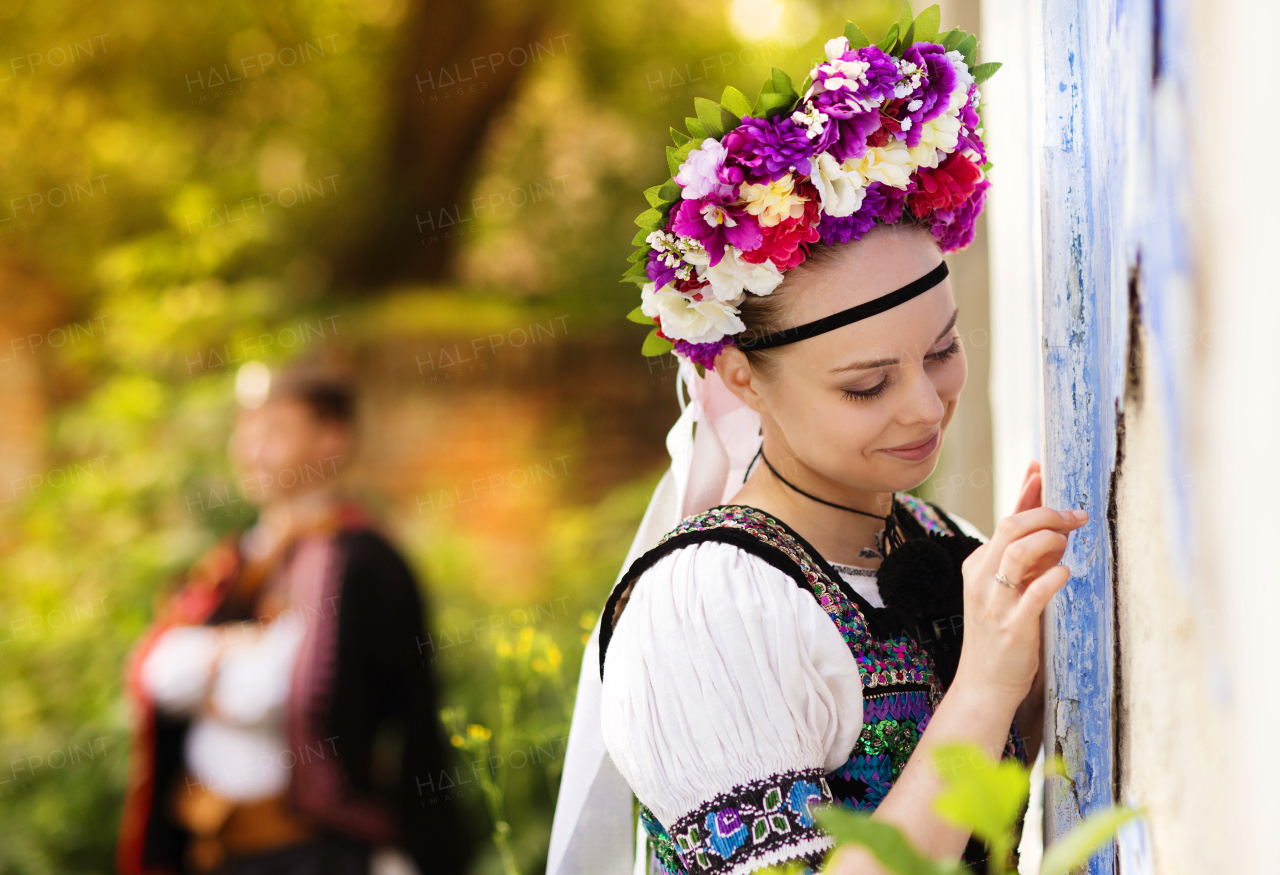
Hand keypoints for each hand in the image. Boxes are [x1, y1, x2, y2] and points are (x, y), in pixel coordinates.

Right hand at [954, 463, 1085, 703]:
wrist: (984, 685)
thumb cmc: (1001, 637)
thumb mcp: (1009, 592)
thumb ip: (1028, 562)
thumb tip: (1057, 532)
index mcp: (980, 564)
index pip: (1005, 518)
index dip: (1026, 492)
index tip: (1042, 469)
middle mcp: (982, 577)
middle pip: (1010, 527)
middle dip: (1047, 513)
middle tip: (1077, 514)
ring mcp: (994, 601)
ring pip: (1018, 552)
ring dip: (1049, 539)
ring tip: (1070, 540)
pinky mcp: (1011, 625)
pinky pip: (1032, 593)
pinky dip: (1052, 577)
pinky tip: (1066, 572)